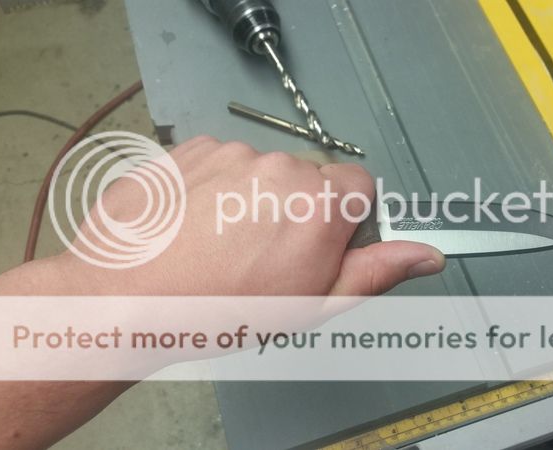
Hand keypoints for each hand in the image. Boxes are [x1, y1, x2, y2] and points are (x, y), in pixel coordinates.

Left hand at [62, 135, 444, 296]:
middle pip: (311, 179)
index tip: (321, 245)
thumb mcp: (310, 303)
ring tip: (222, 245)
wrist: (125, 298)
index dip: (345, 219)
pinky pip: (221, 161)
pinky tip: (196, 226)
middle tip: (266, 257)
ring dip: (254, 199)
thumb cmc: (215, 310)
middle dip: (299, 211)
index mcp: (318, 206)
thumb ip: (375, 271)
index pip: (361, 185)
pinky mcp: (190, 149)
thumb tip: (427, 256)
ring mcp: (231, 153)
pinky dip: (216, 187)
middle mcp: (279, 168)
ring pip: (263, 171)